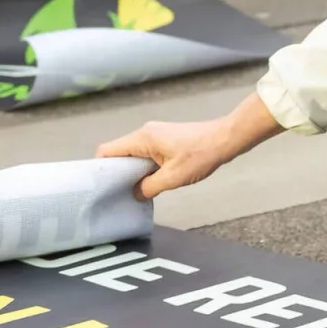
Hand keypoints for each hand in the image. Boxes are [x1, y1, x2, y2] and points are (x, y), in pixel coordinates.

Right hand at [96, 93, 284, 199]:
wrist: (226, 139)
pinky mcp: (165, 140)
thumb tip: (135, 194)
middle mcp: (144, 133)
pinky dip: (145, 168)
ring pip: (134, 155)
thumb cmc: (202, 155)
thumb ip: (150, 187)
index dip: (100, 169)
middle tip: (117, 193)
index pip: (107, 151)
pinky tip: (151, 182)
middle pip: (119, 154)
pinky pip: (146, 154)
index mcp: (142, 138)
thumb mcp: (173, 178)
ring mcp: (155, 135)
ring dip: (134, 172)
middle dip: (117, 173)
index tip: (101, 186)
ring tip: (134, 190)